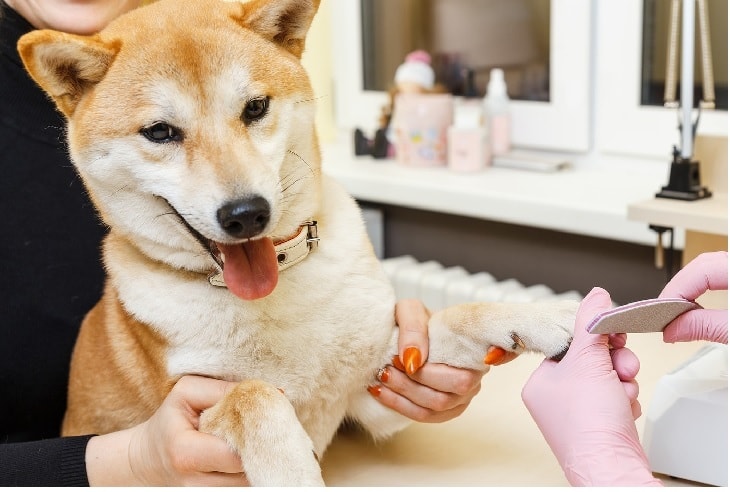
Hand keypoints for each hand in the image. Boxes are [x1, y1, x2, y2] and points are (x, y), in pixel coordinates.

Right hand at [86, 375, 248, 485]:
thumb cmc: (169, 421)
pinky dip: (247, 469)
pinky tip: (243, 453)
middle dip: (259, 446)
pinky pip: (242, 485)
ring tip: (251, 439)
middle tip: (263, 426)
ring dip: (256, 459)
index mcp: (185, 454)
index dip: (253, 434)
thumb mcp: (186, 394)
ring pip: (248, 481)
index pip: (235, 453)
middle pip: (246, 470)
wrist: (149, 459)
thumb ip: (222, 390)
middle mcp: (195, 483)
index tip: (261, 416)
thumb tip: (266, 393)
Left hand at [369, 299, 486, 422]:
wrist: (410, 328)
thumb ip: (413, 328)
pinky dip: (398, 405)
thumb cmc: (416, 319)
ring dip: (401, 395)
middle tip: (386, 368)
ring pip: (432, 410)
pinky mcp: (444, 409)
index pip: (461, 379)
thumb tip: (414, 361)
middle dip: (410, 385)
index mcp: (473, 354)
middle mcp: (473, 380)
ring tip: (380, 377)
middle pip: (444, 398)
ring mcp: (460, 398)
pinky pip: (423, 416)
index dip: (430, 375)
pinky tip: (379, 391)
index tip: (397, 359)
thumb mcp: (411, 310)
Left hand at [522, 288, 661, 485]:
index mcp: (539, 382)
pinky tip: (624, 409)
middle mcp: (553, 398)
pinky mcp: (599, 425)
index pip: (568, 344)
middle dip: (614, 362)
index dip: (593, 338)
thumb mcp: (588, 359)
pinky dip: (625, 400)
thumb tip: (595, 295)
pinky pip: (616, 398)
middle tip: (622, 366)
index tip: (612, 332)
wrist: (612, 468)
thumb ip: (591, 323)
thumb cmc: (589, 422)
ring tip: (623, 392)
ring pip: (608, 378)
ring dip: (622, 381)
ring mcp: (576, 414)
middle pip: (591, 360)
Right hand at [659, 251, 727, 343]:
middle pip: (704, 265)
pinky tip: (700, 305)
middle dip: (681, 288)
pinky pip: (722, 275)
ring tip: (681, 311)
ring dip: (692, 287)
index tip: (662, 313)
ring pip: (712, 268)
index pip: (702, 269)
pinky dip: (706, 289)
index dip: (677, 290)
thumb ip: (707, 327)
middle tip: (667, 313)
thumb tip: (673, 329)